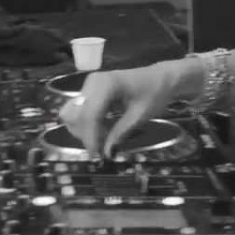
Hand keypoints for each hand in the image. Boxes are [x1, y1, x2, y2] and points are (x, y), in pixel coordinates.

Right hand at [58, 61, 188, 157]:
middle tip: (102, 148)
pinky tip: (102, 131)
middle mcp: (93, 82)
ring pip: (73, 114)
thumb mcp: (140, 115)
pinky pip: (80, 110)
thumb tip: (106, 154)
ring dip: (83, 130)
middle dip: (85, 135)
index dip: (90, 138)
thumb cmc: (155, 93)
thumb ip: (120, 133)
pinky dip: (87, 124)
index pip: (89, 115)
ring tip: (103, 138)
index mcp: (107, 84)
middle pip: (75, 115)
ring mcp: (89, 85)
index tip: (96, 156)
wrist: (162, 78)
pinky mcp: (90, 90)